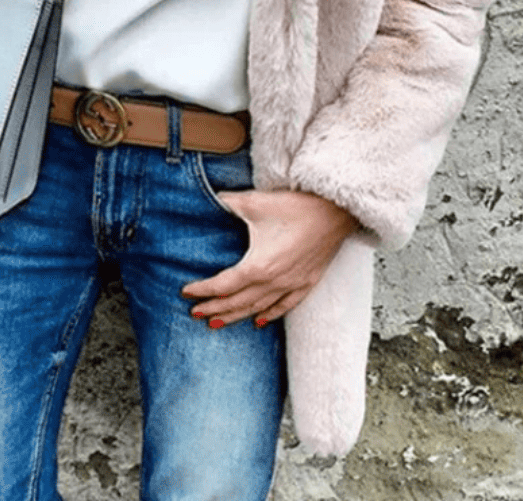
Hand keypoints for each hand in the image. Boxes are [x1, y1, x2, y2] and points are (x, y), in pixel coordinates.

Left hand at [182, 190, 359, 326]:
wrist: (335, 211)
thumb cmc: (296, 206)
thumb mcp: (255, 202)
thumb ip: (228, 203)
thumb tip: (211, 199)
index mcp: (258, 266)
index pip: (223, 285)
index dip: (203, 290)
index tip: (187, 293)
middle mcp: (274, 282)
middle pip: (237, 302)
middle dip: (214, 309)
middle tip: (196, 313)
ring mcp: (292, 285)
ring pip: (258, 309)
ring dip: (236, 316)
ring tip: (218, 322)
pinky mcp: (307, 282)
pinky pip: (285, 306)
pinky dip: (270, 315)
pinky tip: (259, 321)